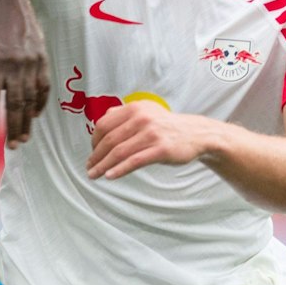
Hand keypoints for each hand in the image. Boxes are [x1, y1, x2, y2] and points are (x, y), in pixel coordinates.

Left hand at [0, 0, 49, 146]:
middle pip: (15, 103)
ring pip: (31, 98)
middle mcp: (15, 66)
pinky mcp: (42, 61)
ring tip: (24, 137)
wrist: (9, 8)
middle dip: (14, 126)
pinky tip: (35, 115)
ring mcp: (31, 64)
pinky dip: (41, 102)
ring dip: (27, 120)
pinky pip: (44, 86)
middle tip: (13, 145)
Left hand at [86, 101, 215, 179]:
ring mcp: (151, 133)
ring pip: (119, 152)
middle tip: (89, 167)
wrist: (196, 134)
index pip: (104, 124)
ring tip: (94, 175)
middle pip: (109, 140)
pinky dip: (119, 169)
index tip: (92, 152)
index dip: (93, 141)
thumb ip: (124, 114)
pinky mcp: (161, 149)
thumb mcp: (147, 112)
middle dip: (96, 156)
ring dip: (103, 165)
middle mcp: (141, 118)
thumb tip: (101, 120)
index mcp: (135, 108)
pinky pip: (134, 161)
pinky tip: (109, 176)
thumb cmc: (167, 126)